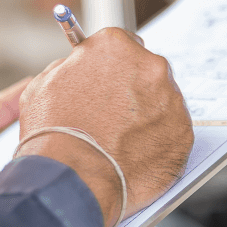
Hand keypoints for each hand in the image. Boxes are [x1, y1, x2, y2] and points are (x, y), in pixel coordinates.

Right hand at [16, 28, 193, 226]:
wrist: (74, 180)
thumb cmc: (54, 135)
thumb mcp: (42, 86)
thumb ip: (68, 68)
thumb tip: (78, 67)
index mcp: (115, 46)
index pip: (123, 46)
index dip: (113, 69)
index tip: (109, 84)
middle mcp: (149, 65)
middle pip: (146, 71)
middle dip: (133, 90)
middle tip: (114, 117)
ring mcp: (171, 99)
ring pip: (162, 101)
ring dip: (148, 115)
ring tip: (122, 140)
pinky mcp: (184, 131)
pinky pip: (173, 131)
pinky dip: (159, 140)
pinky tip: (136, 154)